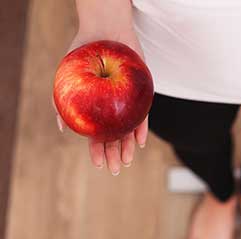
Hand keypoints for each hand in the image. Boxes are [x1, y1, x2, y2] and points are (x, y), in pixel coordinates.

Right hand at [54, 30, 147, 175]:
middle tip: (115, 170)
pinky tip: (140, 141)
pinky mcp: (141, 94)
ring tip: (127, 161)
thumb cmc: (83, 53)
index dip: (96, 150)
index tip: (97, 165)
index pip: (96, 135)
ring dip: (128, 146)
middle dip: (114, 154)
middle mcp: (112, 108)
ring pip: (128, 129)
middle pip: (114, 136)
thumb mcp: (69, 77)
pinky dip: (141, 128)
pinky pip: (143, 115)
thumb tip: (63, 128)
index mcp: (95, 109)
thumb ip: (63, 102)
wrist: (104, 32)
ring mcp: (127, 102)